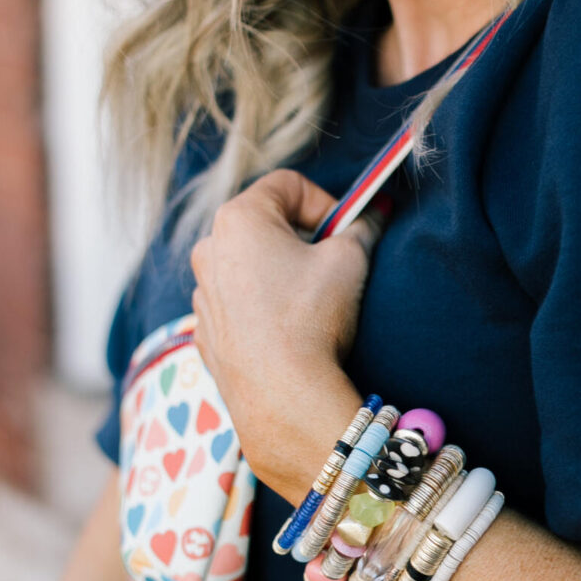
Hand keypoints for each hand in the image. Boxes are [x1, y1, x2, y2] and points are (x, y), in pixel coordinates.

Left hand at [189, 172, 380, 497]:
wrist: (282, 396)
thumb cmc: (311, 317)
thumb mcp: (350, 260)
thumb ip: (363, 228)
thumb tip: (377, 213)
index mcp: (238, 218)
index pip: (288, 185)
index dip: (326, 202)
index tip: (346, 233)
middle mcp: (209, 249)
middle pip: (264, 224)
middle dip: (302, 238)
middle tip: (332, 265)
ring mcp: (203, 293)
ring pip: (249, 266)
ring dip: (281, 274)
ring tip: (311, 303)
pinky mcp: (206, 332)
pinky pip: (239, 306)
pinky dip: (263, 309)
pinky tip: (289, 332)